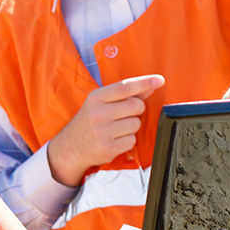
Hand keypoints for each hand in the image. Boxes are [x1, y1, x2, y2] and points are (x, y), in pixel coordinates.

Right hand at [47, 74, 164, 186]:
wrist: (70, 147)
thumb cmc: (89, 121)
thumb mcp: (101, 103)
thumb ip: (125, 94)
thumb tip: (150, 86)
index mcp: (96, 98)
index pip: (124, 87)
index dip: (144, 83)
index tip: (159, 80)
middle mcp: (98, 114)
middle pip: (136, 106)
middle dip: (137, 109)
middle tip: (125, 114)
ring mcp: (102, 132)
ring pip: (136, 124)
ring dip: (132, 126)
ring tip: (116, 128)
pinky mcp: (107, 149)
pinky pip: (132, 141)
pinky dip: (128, 140)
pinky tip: (115, 140)